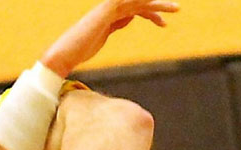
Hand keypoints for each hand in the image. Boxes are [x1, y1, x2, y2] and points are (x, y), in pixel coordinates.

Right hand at [42, 0, 179, 77]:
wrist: (64, 54)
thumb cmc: (75, 53)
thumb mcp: (98, 39)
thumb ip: (110, 28)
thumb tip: (123, 20)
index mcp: (107, 18)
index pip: (133, 11)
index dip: (149, 14)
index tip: (163, 23)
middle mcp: (108, 10)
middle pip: (138, 4)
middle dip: (157, 6)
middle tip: (176, 9)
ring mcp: (107, 9)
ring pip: (137, 2)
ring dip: (158, 5)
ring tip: (176, 8)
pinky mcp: (107, 11)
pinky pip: (130, 3)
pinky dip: (144, 5)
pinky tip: (156, 8)